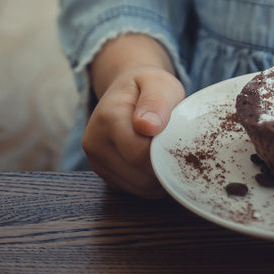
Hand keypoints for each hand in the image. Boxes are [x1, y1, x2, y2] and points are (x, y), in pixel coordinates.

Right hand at [81, 66, 185, 197]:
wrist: (127, 91)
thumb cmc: (147, 86)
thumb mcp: (158, 82)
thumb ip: (156, 101)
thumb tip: (148, 126)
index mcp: (107, 117)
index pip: (139, 153)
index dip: (165, 152)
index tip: (178, 139)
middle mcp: (94, 143)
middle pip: (140, 175)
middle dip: (164, 165)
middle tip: (176, 144)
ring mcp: (96, 162)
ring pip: (139, 188)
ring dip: (158, 177)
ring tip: (165, 151)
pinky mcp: (103, 176)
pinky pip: (134, 191)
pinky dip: (150, 182)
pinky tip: (154, 161)